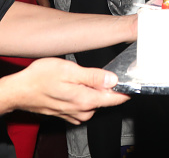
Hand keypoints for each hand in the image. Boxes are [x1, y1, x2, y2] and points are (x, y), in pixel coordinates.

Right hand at [2, 58, 129, 123]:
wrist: (18, 91)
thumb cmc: (39, 78)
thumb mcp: (69, 70)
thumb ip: (94, 76)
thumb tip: (113, 80)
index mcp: (85, 100)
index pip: (115, 99)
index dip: (126, 90)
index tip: (133, 82)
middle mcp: (82, 111)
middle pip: (106, 98)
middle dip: (107, 85)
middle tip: (95, 71)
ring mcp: (74, 114)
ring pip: (95, 101)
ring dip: (94, 89)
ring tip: (79, 76)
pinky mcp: (68, 114)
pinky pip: (84, 104)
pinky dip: (84, 95)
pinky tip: (74, 85)